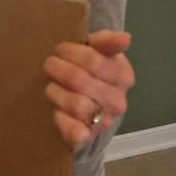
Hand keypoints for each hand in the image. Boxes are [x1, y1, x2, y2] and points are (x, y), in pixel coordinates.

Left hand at [44, 30, 133, 149]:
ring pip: (75, 104)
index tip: (61, 50)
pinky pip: (75, 132)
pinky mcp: (88, 137)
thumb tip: (125, 38)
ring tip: (52, 86)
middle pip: (79, 80)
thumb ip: (107, 41)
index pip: (94, 61)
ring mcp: (104, 121)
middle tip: (50, 65)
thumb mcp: (99, 51)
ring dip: (55, 91)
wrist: (90, 104)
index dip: (71, 53)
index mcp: (123, 76)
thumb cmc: (92, 71)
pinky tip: (58, 113)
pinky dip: (64, 123)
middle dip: (58, 69)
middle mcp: (118, 101)